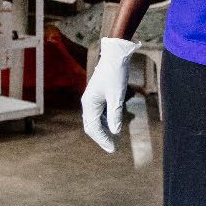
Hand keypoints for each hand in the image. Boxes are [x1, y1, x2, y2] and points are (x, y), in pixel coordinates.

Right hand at [81, 36, 138, 152]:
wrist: (115, 56)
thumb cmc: (115, 74)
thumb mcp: (117, 96)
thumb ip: (115, 114)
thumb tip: (115, 132)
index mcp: (89, 104)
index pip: (93, 128)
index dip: (102, 140)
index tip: (112, 149)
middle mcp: (88, 103)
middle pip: (92, 126)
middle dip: (101, 137)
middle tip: (112, 148)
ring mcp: (92, 100)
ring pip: (96, 120)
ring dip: (104, 130)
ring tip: (113, 140)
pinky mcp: (99, 96)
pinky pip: (100, 113)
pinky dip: (106, 121)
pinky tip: (114, 126)